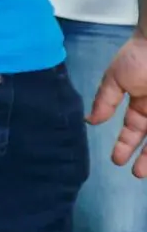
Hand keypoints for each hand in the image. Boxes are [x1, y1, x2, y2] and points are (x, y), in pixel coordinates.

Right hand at [93, 29, 146, 173]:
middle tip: (138, 174)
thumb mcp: (116, 78)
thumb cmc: (140, 57)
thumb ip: (105, 100)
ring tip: (146, 170)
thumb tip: (91, 120)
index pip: (133, 129)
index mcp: (141, 103)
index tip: (116, 160)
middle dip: (144, 157)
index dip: (124, 145)